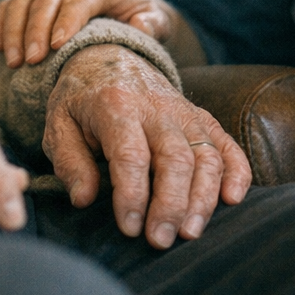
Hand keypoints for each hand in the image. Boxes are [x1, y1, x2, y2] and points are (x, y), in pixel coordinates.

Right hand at [0, 0, 176, 66]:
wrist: (134, 16)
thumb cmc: (145, 22)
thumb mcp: (159, 22)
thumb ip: (153, 23)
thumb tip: (140, 24)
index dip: (67, 19)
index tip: (57, 45)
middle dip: (36, 29)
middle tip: (31, 60)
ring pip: (24, 1)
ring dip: (14, 30)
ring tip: (13, 61)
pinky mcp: (34, 1)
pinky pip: (10, 6)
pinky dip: (1, 24)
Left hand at [43, 44, 250, 248]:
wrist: (108, 54)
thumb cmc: (80, 98)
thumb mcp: (58, 123)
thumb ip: (69, 161)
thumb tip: (84, 199)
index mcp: (116, 105)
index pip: (131, 155)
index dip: (132, 195)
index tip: (129, 228)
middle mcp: (156, 107)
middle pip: (175, 158)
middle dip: (171, 205)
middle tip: (160, 240)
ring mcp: (183, 111)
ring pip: (206, 155)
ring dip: (202, 198)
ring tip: (190, 233)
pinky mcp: (201, 116)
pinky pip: (226, 144)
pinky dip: (237, 171)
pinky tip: (232, 200)